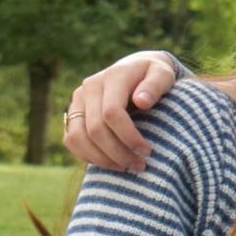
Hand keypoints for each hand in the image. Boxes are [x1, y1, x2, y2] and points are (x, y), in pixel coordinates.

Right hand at [63, 50, 178, 171]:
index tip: (147, 151)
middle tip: (140, 165)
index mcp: (113, 77)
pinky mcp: (73, 112)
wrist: (138, 68)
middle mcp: (90, 87)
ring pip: (77, 137)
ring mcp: (78, 100)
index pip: (112, 112)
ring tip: (126, 168)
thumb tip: (142, 102)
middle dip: (118, 152)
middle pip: (95, 129)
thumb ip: (155, 85)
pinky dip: (88, 156)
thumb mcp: (164, 74)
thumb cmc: (155, 74)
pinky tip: (111, 164)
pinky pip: (71, 140)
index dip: (128, 136)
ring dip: (102, 159)